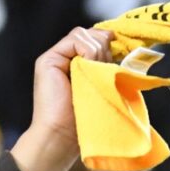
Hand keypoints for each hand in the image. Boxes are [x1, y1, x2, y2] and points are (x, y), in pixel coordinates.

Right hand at [12, 27, 113, 170]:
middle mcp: (66, 59)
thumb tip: (116, 41)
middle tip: (105, 71)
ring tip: (94, 75)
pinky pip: (76, 39)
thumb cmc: (87, 118)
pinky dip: (88, 51)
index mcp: (79, 64)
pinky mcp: (48, 60)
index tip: (120, 55)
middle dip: (105, 49)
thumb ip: (106, 63)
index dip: (109, 43)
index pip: (95, 40)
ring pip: (85, 36)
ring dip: (98, 52)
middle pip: (92, 36)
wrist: (64, 134)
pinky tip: (87, 68)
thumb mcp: (103, 85)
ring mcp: (56, 58)